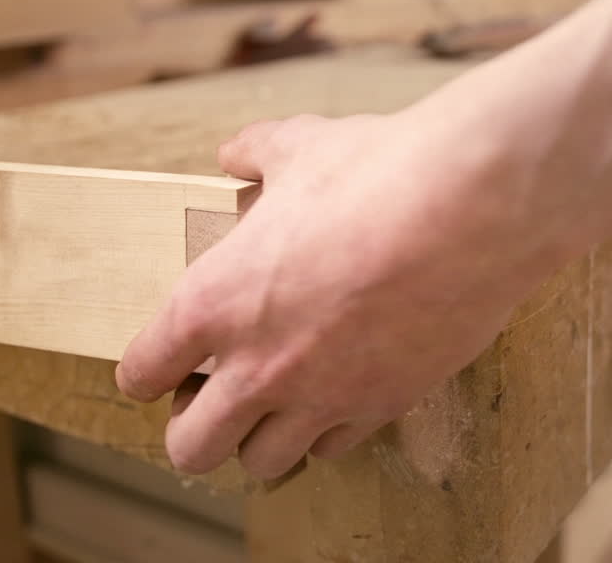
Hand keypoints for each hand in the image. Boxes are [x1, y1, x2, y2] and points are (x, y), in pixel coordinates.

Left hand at [115, 113, 541, 478]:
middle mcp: (258, 366)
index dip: (145, 372)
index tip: (161, 365)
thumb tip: (238, 153)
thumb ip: (257, 155)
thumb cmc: (376, 174)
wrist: (469, 209)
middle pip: (191, 448)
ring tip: (274, 405)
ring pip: (262, 464)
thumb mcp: (300, 147)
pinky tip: (337, 394)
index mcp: (214, 302)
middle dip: (192, 430)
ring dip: (259, 439)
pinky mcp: (383, 405)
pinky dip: (326, 431)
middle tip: (214, 396)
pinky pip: (335, 448)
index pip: (141, 372)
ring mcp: (322, 396)